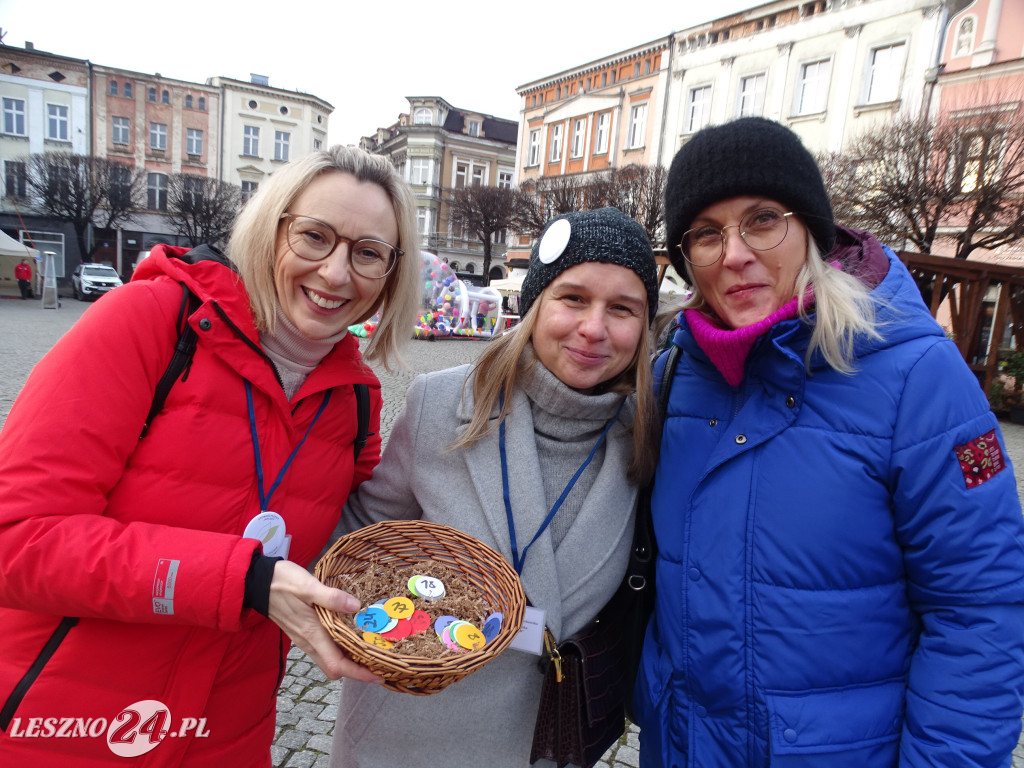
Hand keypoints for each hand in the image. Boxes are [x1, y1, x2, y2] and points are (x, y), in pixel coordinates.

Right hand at [266, 560, 383, 683]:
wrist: (256, 582)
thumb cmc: (282, 582)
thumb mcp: (308, 585)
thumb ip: (331, 597)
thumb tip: (356, 606)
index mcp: (312, 633)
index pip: (337, 665)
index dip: (359, 673)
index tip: (378, 675)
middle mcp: (308, 641)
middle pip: (335, 668)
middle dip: (357, 671)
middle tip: (379, 663)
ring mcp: (304, 639)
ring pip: (329, 660)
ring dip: (349, 661)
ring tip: (370, 651)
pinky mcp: (302, 633)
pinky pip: (323, 650)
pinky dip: (339, 650)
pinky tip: (350, 637)